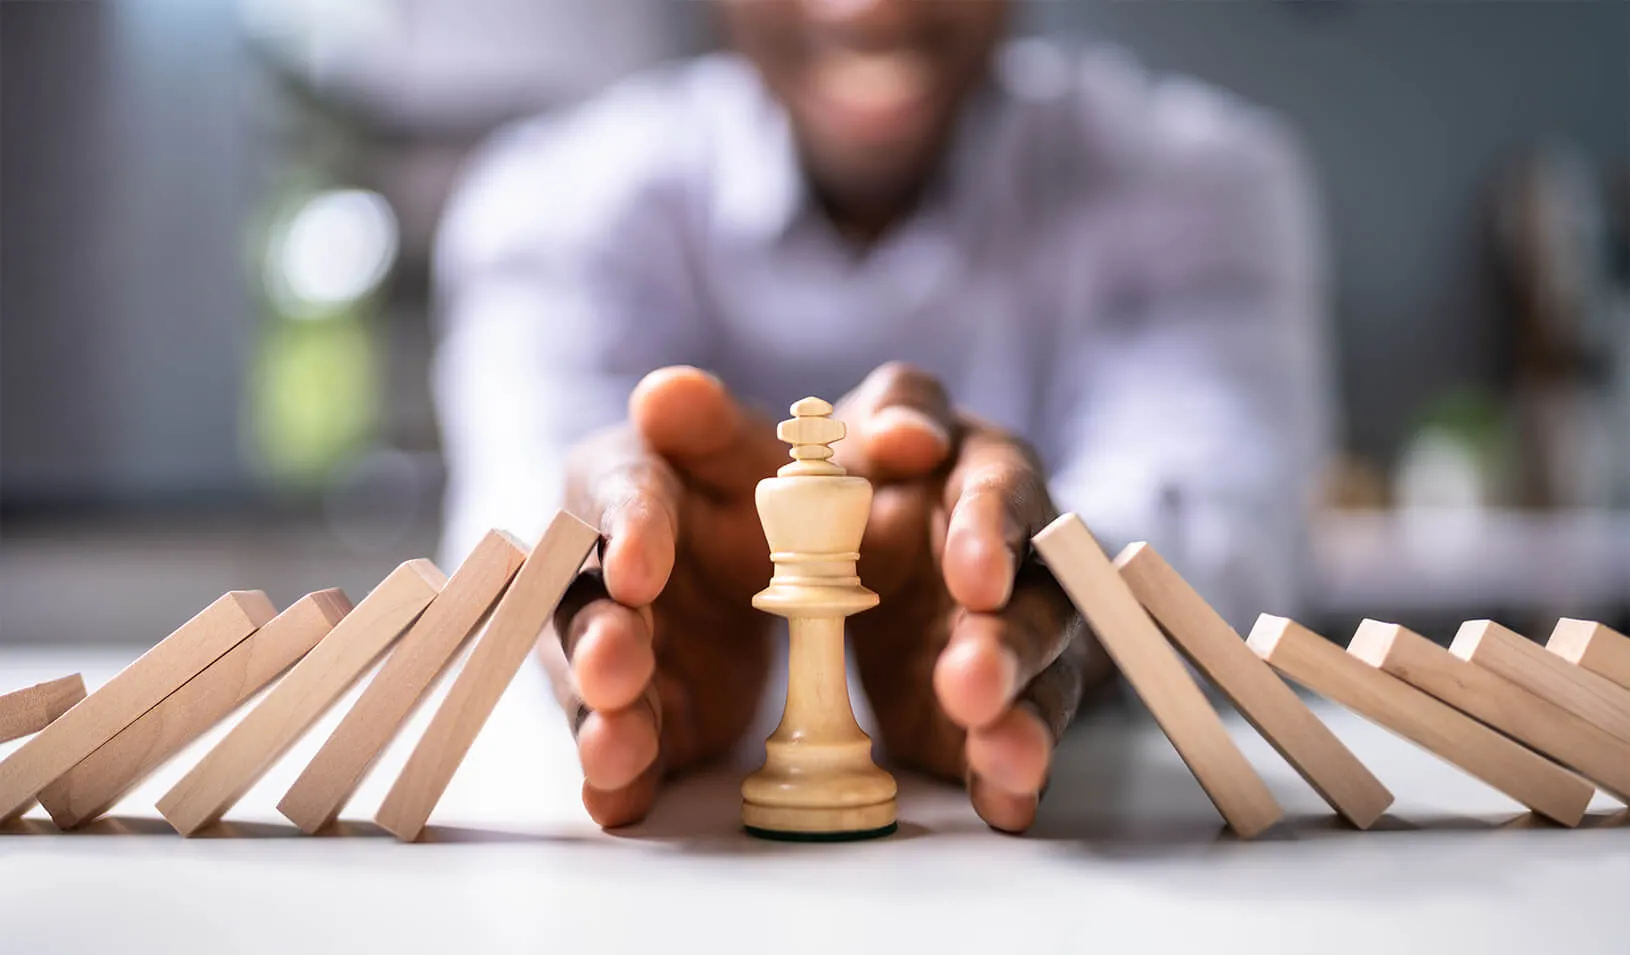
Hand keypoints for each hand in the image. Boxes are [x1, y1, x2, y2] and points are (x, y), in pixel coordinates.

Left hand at [541, 363, 1113, 832]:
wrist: (838, 564)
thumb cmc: (809, 496)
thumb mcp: (751, 458)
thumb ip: (713, 434)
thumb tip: (665, 397)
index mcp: (961, 466)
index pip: (990, 475)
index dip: (985, 518)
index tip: (966, 568)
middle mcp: (1004, 545)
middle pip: (1026, 586)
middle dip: (1001, 635)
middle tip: (968, 680)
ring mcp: (1006, 626)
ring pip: (1032, 663)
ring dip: (1016, 707)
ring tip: (997, 750)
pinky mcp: (992, 700)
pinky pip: (1017, 733)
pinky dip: (1012, 770)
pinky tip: (1003, 800)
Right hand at [541, 367, 786, 826]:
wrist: (776, 557)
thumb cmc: (753, 481)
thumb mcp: (752, 442)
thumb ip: (714, 421)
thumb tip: (668, 392)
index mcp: (628, 481)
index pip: (619, 495)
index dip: (628, 531)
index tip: (640, 568)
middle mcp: (601, 565)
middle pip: (584, 601)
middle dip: (599, 639)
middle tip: (619, 668)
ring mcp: (616, 645)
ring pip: (592, 683)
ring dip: (601, 717)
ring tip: (616, 751)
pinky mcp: (640, 709)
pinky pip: (621, 745)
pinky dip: (619, 778)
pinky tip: (620, 805)